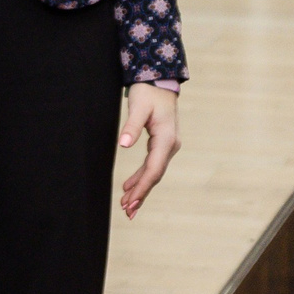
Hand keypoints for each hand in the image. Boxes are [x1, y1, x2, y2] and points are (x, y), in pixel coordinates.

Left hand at [118, 84, 178, 219]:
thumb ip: (131, 126)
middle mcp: (170, 145)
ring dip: (140, 189)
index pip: (153, 169)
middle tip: (127, 212)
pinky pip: (152, 165)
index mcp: (166, 139)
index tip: (130, 202)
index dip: (142, 187)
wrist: (160, 81)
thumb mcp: (138, 106)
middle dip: (141, 194)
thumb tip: (123, 145)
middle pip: (155, 175)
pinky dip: (141, 177)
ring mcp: (167, 146)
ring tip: (126, 205)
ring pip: (153, 172)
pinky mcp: (162, 144)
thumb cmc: (149, 92)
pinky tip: (130, 187)